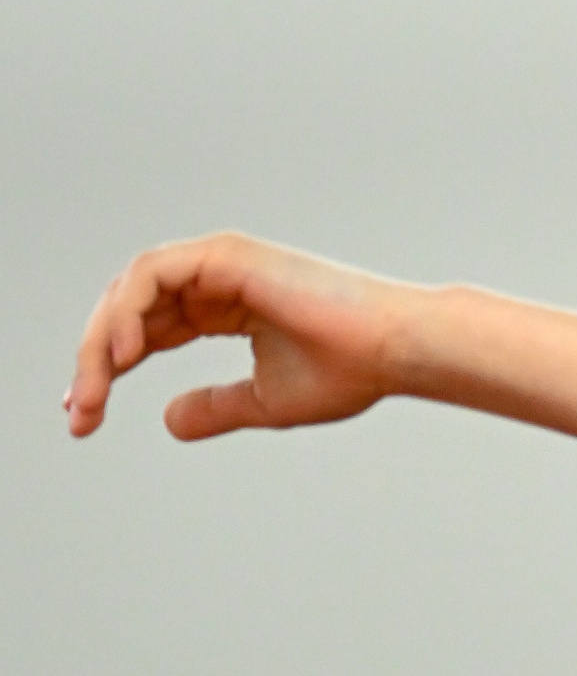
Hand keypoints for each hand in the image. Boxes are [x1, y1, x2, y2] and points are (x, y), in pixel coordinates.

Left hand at [65, 232, 414, 439]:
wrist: (397, 349)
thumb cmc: (353, 370)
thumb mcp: (266, 400)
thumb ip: (216, 406)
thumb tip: (166, 420)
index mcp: (227, 304)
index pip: (150, 328)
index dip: (111, 367)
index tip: (84, 414)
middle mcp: (218, 276)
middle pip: (131, 309)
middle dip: (95, 360)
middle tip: (79, 413)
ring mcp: (221, 261)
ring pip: (132, 290)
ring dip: (101, 340)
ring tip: (94, 390)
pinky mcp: (228, 255)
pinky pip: (152, 276)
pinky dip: (128, 312)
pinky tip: (125, 357)